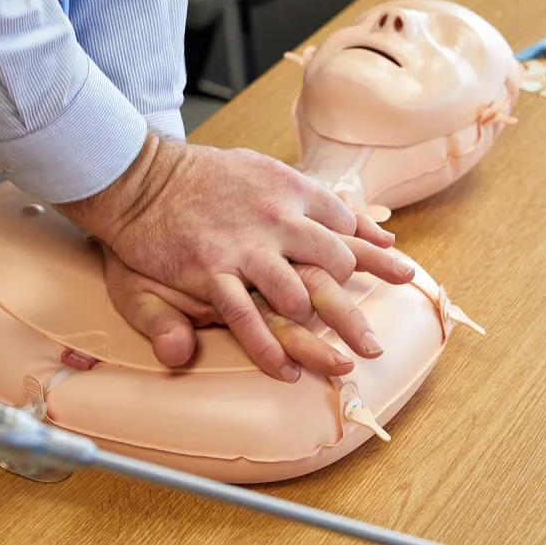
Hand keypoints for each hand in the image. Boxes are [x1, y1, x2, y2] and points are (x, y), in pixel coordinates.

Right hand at [58, 134, 416, 378]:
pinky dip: (266, 346)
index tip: (403, 274)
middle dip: (355, 309)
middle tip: (375, 345)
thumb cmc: (204, 178)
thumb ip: (319, 203)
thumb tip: (376, 228)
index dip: (375, 254)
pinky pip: (244, 317)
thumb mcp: (265, 174)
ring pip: (295, 295)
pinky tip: (285, 370)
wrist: (142, 176)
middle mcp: (276, 219)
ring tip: (336, 361)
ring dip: (316, 330)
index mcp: (290, 193)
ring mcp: (244, 247)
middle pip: (332, 266)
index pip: (344, 227)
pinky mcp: (209, 270)